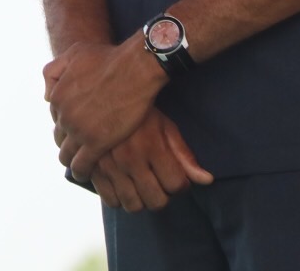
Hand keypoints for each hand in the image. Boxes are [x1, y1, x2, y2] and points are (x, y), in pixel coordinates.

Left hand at [45, 37, 166, 177]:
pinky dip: (82, 171)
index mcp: (57, 96)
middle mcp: (64, 114)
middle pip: (60, 137)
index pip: (56, 118)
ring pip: (68, 154)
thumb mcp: (72, 55)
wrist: (133, 69)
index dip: (65, 125)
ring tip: (78, 168)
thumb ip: (54, 72)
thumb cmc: (107, 58)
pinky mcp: (97, 143)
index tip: (72, 132)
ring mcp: (79, 130)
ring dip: (71, 162)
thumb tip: (47, 96)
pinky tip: (85, 176)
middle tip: (75, 152)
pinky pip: (83, 164)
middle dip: (66, 145)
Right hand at [87, 109, 212, 211]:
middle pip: (156, 201)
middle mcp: (130, 159)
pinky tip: (122, 185)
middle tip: (158, 183)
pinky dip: (119, 198)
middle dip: (162, 196)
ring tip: (140, 185)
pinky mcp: (92, 168)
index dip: (180, 185)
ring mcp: (109, 165)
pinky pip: (109, 200)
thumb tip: (207, 180)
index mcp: (151, 146)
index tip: (176, 177)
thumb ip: (184, 155)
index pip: (176, 185)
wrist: (100, 94)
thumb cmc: (139, 111)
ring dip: (141, 200)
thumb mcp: (165, 126)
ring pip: (133, 205)